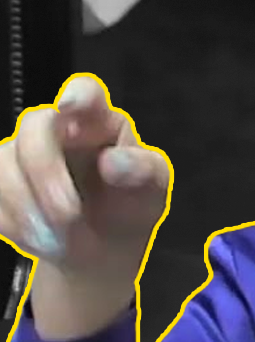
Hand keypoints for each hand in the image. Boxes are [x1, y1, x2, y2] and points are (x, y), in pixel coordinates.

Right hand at [0, 75, 169, 310]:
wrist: (103, 248)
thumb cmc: (130, 206)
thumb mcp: (152, 190)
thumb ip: (143, 171)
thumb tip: (116, 162)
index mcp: (100, 122)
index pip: (86, 93)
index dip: (76, 95)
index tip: (70, 108)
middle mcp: (58, 128)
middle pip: (33, 128)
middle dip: (46, 175)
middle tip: (69, 216)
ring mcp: (22, 153)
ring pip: (5, 165)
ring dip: (30, 207)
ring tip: (62, 237)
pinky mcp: (0, 182)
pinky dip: (15, 223)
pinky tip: (42, 237)